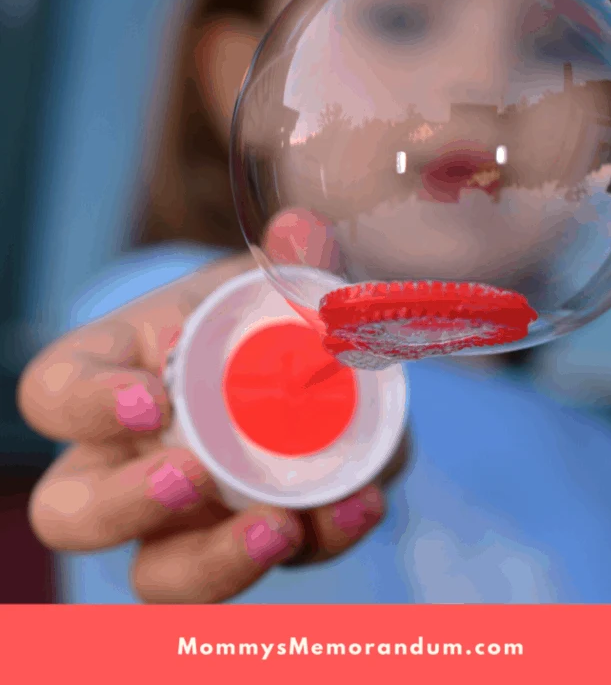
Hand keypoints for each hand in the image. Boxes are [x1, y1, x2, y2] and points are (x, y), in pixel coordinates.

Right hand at [18, 256, 386, 603]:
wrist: (285, 363)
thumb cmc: (242, 315)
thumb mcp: (256, 281)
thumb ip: (284, 259)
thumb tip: (304, 231)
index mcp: (105, 377)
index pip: (54, 393)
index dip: (86, 406)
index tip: (150, 398)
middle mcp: (119, 461)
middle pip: (73, 513)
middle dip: (128, 505)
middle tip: (194, 476)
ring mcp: (176, 520)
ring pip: (157, 576)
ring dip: (217, 563)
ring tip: (281, 526)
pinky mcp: (243, 543)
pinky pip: (260, 566)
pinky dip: (317, 542)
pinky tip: (360, 504)